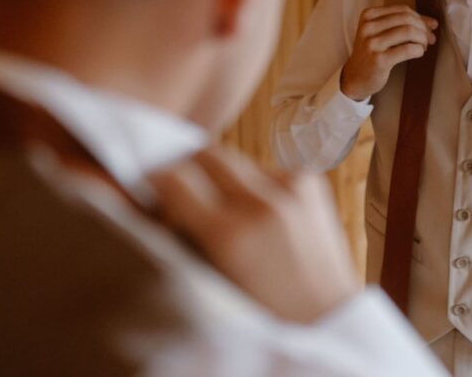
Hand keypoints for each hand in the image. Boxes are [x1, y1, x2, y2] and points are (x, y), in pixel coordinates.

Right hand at [151, 147, 359, 323]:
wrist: (323, 319)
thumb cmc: (258, 313)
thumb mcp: (208, 280)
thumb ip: (177, 237)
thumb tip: (150, 199)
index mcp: (230, 235)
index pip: (174, 177)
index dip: (155, 179)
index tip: (149, 188)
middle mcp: (263, 204)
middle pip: (206, 153)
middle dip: (186, 166)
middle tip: (179, 190)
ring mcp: (292, 188)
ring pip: (236, 159)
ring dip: (221, 177)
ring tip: (223, 210)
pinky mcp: (311, 182)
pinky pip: (265, 169)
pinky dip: (253, 184)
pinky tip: (259, 215)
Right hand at [340, 5, 438, 100]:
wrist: (355, 77)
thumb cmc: (371, 53)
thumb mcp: (380, 33)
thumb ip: (402, 24)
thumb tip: (432, 23)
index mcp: (368, 15)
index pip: (402, 10)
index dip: (420, 17)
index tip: (429, 27)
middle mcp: (368, 27)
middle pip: (407, 19)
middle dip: (423, 28)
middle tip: (430, 38)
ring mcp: (372, 43)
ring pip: (408, 32)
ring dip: (423, 39)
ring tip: (424, 46)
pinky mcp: (379, 60)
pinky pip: (408, 49)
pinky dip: (418, 50)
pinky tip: (419, 53)